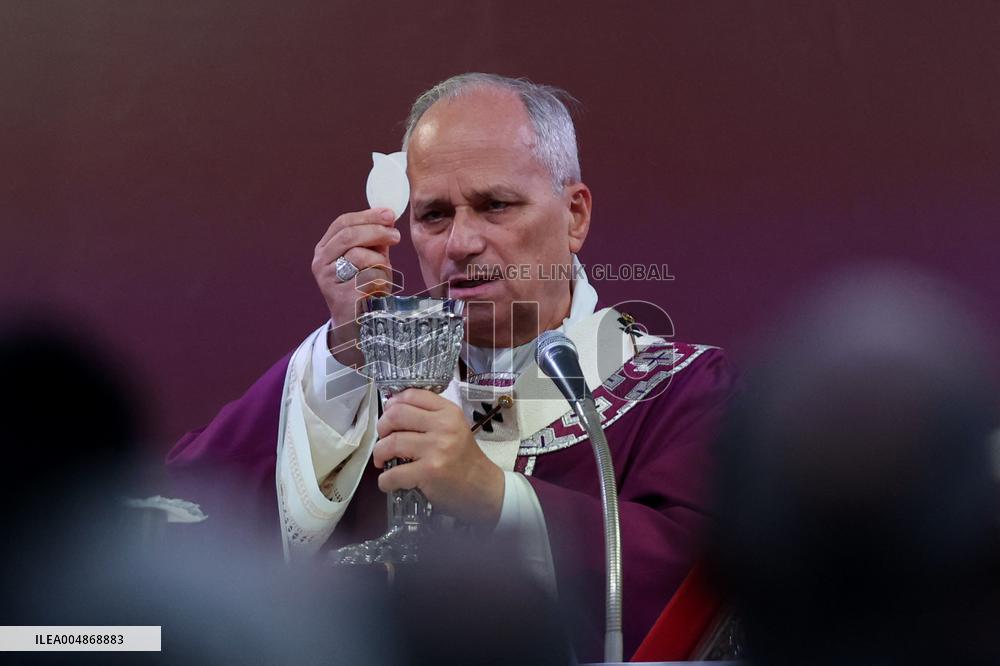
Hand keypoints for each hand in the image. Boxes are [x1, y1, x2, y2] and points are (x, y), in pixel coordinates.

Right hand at [311, 208, 400, 366]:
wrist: (356, 323)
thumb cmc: (364, 287)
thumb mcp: (369, 258)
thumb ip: (375, 239)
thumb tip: (388, 216)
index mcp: (325, 248)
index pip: (342, 222)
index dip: (367, 215)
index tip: (390, 214)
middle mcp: (320, 262)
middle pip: (349, 235)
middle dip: (377, 231)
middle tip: (396, 236)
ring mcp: (328, 280)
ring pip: (358, 255)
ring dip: (379, 261)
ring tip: (385, 272)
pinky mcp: (340, 296)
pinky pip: (368, 278)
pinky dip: (381, 280)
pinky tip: (380, 289)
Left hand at [373, 389, 504, 526]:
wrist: (484, 488)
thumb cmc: (464, 458)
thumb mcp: (454, 428)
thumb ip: (430, 417)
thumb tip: (392, 412)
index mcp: (449, 412)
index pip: (411, 395)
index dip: (393, 404)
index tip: (389, 416)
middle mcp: (443, 426)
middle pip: (396, 415)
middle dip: (382, 428)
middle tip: (383, 439)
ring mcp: (436, 449)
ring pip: (390, 443)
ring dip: (379, 454)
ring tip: (382, 461)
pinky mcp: (429, 472)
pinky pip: (393, 474)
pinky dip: (385, 481)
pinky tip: (389, 482)